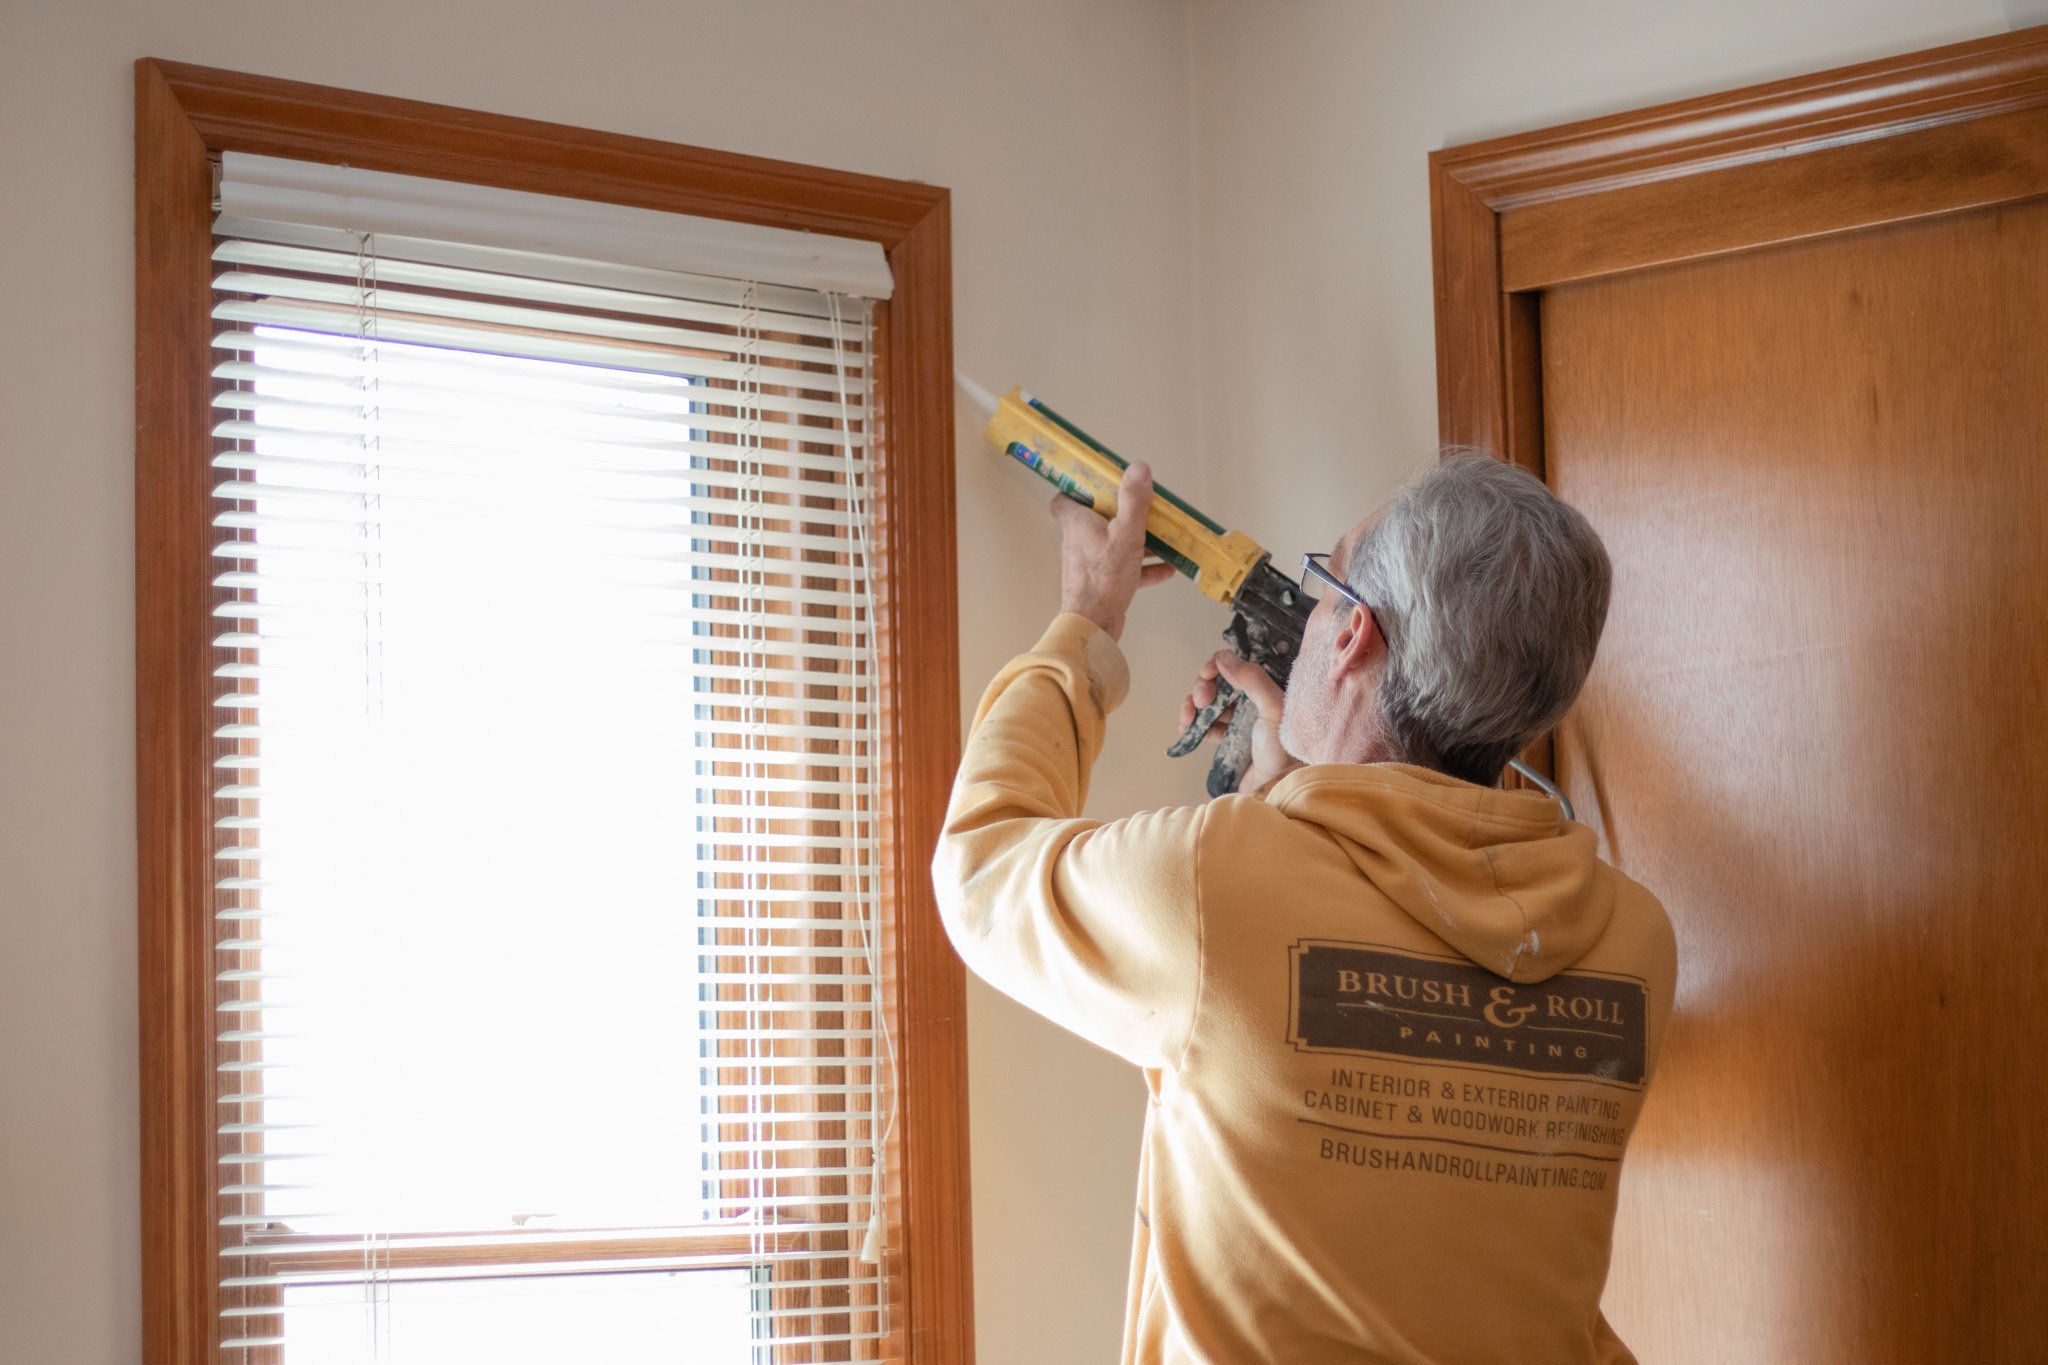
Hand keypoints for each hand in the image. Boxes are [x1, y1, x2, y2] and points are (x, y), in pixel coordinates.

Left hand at [1051, 462, 1175, 641]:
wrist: (1094, 625)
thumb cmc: (1104, 579)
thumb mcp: (1126, 534)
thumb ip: (1133, 501)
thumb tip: (1138, 468)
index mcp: (1076, 524)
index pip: (1064, 499)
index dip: (1079, 490)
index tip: (1102, 485)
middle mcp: (1077, 542)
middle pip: (1095, 520)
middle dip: (1120, 514)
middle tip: (1142, 509)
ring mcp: (1088, 564)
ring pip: (1112, 545)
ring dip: (1136, 541)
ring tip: (1163, 539)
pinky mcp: (1100, 584)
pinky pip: (1123, 569)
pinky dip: (1142, 568)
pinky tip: (1167, 569)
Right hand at [1177, 649, 1299, 793]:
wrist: (1282, 783)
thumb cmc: (1284, 744)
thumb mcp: (1274, 708)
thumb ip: (1252, 680)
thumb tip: (1222, 658)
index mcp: (1261, 688)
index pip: (1233, 665)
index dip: (1216, 665)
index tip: (1208, 674)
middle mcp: (1248, 700)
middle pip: (1215, 683)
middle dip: (1202, 687)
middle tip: (1202, 701)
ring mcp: (1236, 720)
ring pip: (1206, 703)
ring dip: (1191, 705)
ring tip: (1188, 718)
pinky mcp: (1226, 740)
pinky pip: (1204, 726)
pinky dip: (1191, 725)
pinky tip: (1186, 730)